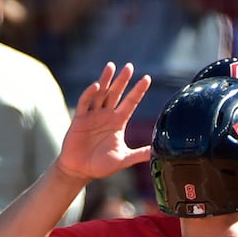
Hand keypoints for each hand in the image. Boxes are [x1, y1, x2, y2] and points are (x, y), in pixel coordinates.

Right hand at [55, 64, 154, 183]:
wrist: (80, 170)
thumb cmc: (101, 165)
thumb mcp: (124, 159)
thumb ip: (139, 154)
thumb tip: (158, 152)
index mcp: (118, 122)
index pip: (130, 103)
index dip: (138, 91)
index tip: (147, 78)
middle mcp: (106, 115)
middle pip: (116, 93)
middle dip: (122, 80)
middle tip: (129, 66)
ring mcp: (93, 115)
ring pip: (100, 93)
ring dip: (106, 80)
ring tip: (111, 66)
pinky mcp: (80, 119)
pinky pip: (85, 103)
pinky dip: (90, 94)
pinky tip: (96, 86)